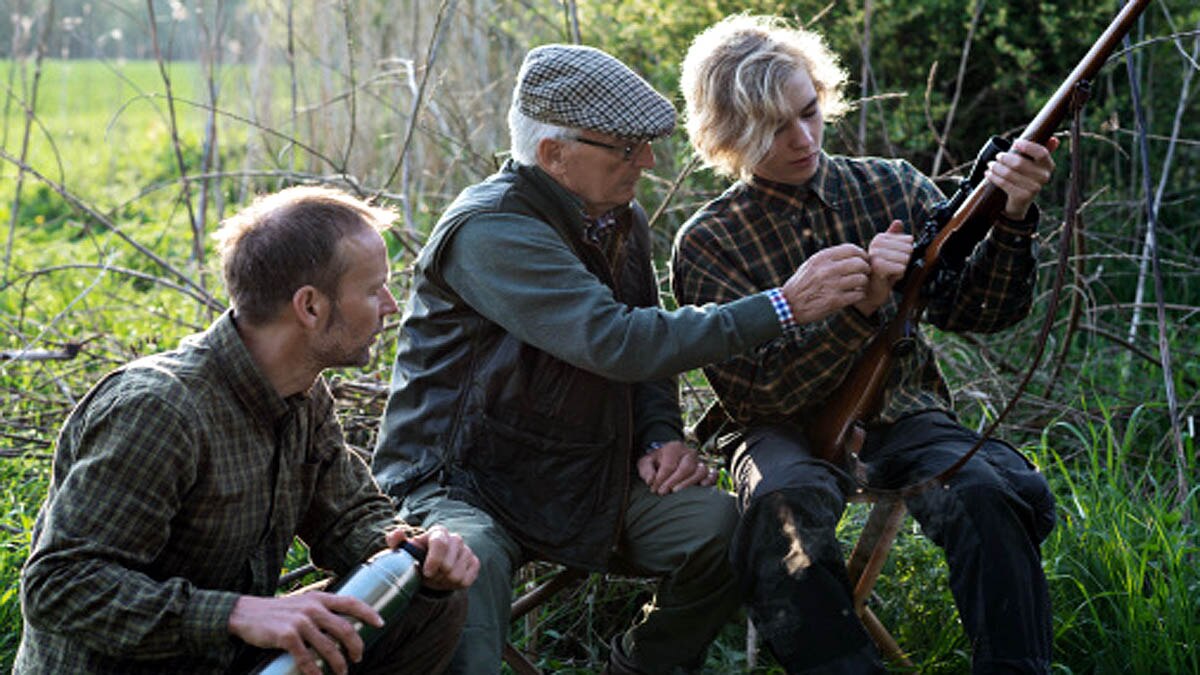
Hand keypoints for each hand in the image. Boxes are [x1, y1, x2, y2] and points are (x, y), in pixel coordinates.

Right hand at [228, 592, 377, 674]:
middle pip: (345, 629)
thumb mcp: (303, 602)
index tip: (381, 624)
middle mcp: (312, 608)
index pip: (352, 602)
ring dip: (339, 664)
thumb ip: (321, 609)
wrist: (245, 613)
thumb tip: (342, 624)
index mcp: (319, 598)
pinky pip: (307, 659)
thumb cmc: (277, 611)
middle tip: (358, 658)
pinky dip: (315, 671)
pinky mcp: (287, 637)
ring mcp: (300, 622)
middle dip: (356, 647)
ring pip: (329, 647)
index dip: (369, 613)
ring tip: (342, 672)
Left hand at [387, 525, 478, 591]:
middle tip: (430, 575)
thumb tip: (397, 534)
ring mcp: (466, 550)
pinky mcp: (474, 562)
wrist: (430, 569)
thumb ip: (396, 540)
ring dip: (445, 581)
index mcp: (438, 532)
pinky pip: (467, 580)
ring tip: (438, 577)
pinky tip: (448, 579)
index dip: (434, 560)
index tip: (427, 573)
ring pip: (457, 574)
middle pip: (449, 564)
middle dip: (437, 575)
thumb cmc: (416, 557)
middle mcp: (455, 538)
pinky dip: (455, 585)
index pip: (439, 543)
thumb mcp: (402, 550)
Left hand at [636, 440, 716, 494]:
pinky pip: (713, 473)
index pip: (669, 465)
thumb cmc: (656, 462)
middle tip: (663, 492)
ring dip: (689, 483)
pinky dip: (710, 480)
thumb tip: (651, 481)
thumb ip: (646, 470)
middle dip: (673, 481)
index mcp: (674, 447)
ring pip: (700, 471)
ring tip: (676, 492)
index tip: (654, 489)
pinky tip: (702, 486)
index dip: (661, 479)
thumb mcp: (645, 462)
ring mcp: (700, 461)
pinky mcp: (707, 469)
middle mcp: (689, 452)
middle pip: (686, 467)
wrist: (667, 458)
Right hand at [780, 243, 869, 322]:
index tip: (863, 260)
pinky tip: (854, 296)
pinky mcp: (835, 301)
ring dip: (863, 283)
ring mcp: (832, 285)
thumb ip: (829, 257)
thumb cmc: (802, 284)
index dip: (861, 254)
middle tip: (864, 273)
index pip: (851, 249)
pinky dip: (859, 295)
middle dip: (866, 268)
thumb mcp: (811, 264)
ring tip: (859, 286)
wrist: (789, 305)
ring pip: (861, 279)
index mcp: (821, 258)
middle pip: (859, 263)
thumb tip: (852, 253)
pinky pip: (858, 294)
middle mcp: (827, 270)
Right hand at [853, 220, 912, 315]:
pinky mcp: (877, 266)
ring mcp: (876, 254)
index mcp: (879, 239)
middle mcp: (876, 244)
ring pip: (905, 259)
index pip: (909, 241)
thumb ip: (894, 237)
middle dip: (904, 262)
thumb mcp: (890, 253)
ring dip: (900, 270)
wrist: (869, 292)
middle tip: (891, 268)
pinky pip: (901, 269)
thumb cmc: (880, 273)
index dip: (905, 253)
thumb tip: (898, 222)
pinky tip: (887, 278)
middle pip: (909, 249)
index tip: (893, 260)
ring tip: (889, 273)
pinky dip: (898, 276)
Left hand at [986, 137, 1058, 219]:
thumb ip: (1041, 151)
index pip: (1041, 153)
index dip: (1027, 146)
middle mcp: (1044, 177)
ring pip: (1009, 173)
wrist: (1020, 202)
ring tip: (991, 164)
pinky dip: (994, 177)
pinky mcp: (1022, 197)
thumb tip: (1054, 140)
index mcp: (1048, 165)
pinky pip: (1004, 183)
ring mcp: (1034, 188)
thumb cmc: (1025, 176)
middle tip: (998, 156)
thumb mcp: (1033, 164)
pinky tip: (988, 173)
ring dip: (997, 167)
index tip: (1015, 142)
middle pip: (1020, 163)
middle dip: (1005, 158)